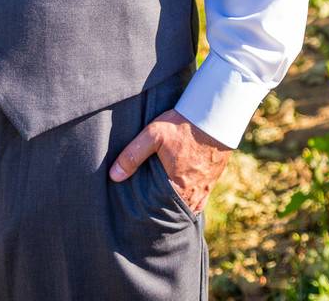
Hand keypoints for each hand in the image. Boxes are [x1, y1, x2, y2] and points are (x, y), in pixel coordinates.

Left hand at [108, 106, 229, 214]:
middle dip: (163, 210)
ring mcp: (206, 188)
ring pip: (189, 206)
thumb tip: (114, 176)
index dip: (151, 211)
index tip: (140, 211)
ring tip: (163, 201)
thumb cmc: (182, 125)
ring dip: (177, 205)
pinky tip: (182, 193)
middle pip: (176, 211)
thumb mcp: (153, 135)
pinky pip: (201, 199)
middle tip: (150, 207)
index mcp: (180, 189)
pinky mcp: (213, 180)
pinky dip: (191, 199)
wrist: (214, 116)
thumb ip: (133, 155)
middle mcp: (195, 194)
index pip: (161, 212)